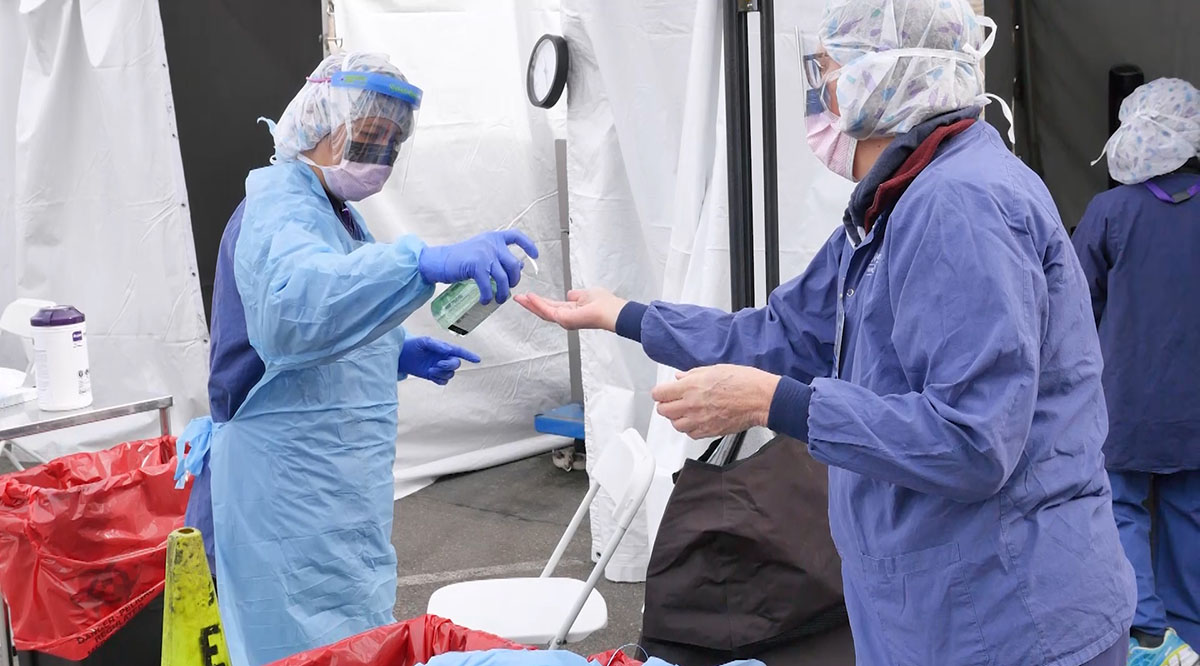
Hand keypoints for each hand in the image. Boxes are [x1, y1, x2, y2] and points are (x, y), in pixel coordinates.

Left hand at [398, 336, 480, 384]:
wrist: (401, 355)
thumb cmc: (412, 345)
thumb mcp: (424, 341)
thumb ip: (437, 345)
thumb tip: (448, 350)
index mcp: (444, 348)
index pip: (459, 352)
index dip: (469, 355)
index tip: (478, 360)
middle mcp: (443, 358)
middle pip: (456, 364)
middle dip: (449, 365)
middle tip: (438, 364)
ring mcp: (439, 367)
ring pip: (450, 374)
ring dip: (442, 373)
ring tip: (431, 370)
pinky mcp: (433, 376)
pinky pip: (443, 381)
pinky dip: (439, 379)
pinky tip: (431, 375)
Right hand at [417, 230, 539, 303]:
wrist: (439, 261)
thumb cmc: (460, 259)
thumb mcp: (482, 253)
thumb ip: (498, 257)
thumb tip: (519, 266)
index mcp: (493, 238)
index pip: (516, 236)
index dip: (528, 245)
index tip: (535, 255)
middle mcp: (490, 244)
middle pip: (513, 264)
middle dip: (515, 279)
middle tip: (509, 288)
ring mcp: (484, 254)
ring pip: (503, 277)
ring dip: (503, 292)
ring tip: (499, 299)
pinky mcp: (476, 266)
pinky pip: (488, 285)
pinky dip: (488, 295)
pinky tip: (485, 300)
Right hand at [513, 288, 625, 331]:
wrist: (611, 311)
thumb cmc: (604, 304)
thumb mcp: (586, 294)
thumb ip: (576, 295)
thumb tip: (570, 294)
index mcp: (570, 312)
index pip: (551, 306)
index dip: (539, 301)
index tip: (528, 296)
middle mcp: (566, 318)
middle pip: (543, 311)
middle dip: (529, 304)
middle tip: (517, 298)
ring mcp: (564, 320)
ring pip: (543, 312)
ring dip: (530, 304)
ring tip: (519, 297)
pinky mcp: (564, 319)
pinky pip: (547, 310)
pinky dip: (537, 303)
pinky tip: (530, 297)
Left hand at [651, 364, 780, 438]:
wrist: (760, 398)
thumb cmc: (743, 381)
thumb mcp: (714, 369)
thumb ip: (693, 374)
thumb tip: (680, 377)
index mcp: (690, 387)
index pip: (659, 394)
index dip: (660, 393)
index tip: (663, 392)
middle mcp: (691, 405)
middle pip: (663, 411)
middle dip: (666, 405)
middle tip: (672, 401)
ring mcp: (700, 420)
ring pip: (675, 425)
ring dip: (677, 418)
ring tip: (685, 411)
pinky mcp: (710, 431)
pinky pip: (690, 434)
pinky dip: (690, 429)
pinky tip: (696, 420)